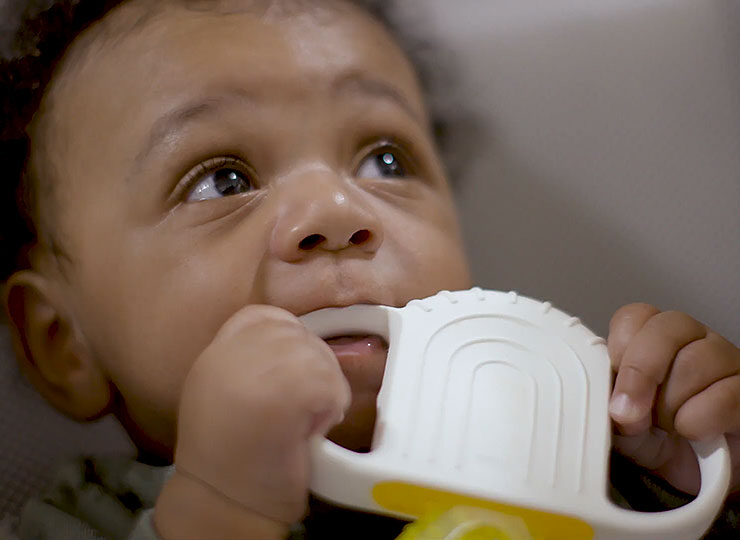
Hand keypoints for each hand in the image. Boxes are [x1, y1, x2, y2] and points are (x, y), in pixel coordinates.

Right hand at [171, 305, 350, 524]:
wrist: (222, 506)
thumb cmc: (232, 458)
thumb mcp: (224, 390)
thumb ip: (253, 359)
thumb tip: (301, 341)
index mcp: (216, 352)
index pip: (267, 317)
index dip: (289, 343)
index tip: (290, 377)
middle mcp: (230, 352)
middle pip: (299, 333)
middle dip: (313, 367)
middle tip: (300, 408)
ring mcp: (256, 369)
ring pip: (319, 356)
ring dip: (324, 390)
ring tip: (302, 422)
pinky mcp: (285, 390)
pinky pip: (331, 382)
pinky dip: (332, 407)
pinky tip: (309, 430)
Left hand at [607, 303, 739, 494]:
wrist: (690, 474)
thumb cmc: (653, 437)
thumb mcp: (618, 421)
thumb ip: (608, 402)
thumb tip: (615, 402)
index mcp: (652, 338)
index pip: (636, 316)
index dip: (621, 345)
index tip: (610, 379)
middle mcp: (692, 340)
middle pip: (668, 327)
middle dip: (640, 372)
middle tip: (629, 412)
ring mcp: (725, 361)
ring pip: (696, 360)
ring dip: (670, 404)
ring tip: (668, 425)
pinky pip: (724, 397)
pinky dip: (697, 422)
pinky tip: (693, 433)